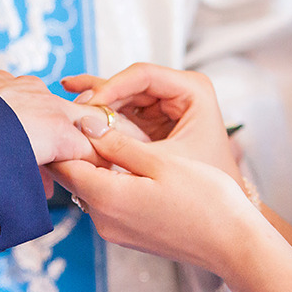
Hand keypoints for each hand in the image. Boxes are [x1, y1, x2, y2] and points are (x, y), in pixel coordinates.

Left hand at [0, 70, 118, 195]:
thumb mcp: (16, 179)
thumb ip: (40, 181)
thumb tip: (46, 187)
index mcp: (56, 130)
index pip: (90, 149)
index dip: (90, 165)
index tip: (86, 176)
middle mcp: (45, 102)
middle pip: (76, 121)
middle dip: (72, 143)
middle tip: (63, 164)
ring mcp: (22, 85)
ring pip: (47, 104)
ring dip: (43, 127)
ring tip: (26, 151)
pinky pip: (19, 92)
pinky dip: (18, 110)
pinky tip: (2, 127)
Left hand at [49, 130, 259, 274]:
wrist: (234, 245)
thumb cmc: (206, 200)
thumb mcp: (162, 161)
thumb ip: (117, 144)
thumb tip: (85, 126)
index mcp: (106, 198)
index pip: (62, 165)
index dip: (64, 138)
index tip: (74, 117)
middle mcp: (102, 220)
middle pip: (73, 178)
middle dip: (77, 150)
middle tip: (96, 121)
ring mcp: (114, 232)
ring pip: (90, 190)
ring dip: (96, 166)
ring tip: (115, 139)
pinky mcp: (127, 236)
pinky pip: (107, 204)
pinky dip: (110, 183)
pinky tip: (130, 166)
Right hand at [61, 62, 241, 183]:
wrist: (222, 216)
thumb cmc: (207, 186)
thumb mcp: (162, 161)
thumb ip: (123, 145)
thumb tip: (84, 133)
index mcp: (192, 91)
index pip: (143, 75)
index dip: (112, 86)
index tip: (90, 104)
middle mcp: (179, 94)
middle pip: (129, 84)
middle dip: (100, 96)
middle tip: (73, 110)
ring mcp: (164, 109)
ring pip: (123, 98)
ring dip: (97, 105)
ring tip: (69, 107)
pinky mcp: (153, 125)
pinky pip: (123, 114)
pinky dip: (103, 118)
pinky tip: (77, 109)